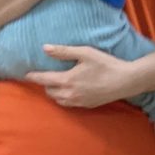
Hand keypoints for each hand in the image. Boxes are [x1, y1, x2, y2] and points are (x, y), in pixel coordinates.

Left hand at [25, 44, 139, 107]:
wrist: (127, 81)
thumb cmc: (107, 64)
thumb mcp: (85, 53)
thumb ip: (64, 51)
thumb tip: (45, 48)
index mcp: (67, 80)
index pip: (43, 79)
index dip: (33, 76)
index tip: (26, 74)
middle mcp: (70, 93)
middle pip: (49, 91)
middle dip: (45, 84)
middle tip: (46, 76)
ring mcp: (79, 102)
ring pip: (58, 100)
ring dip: (54, 93)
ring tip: (56, 85)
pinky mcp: (88, 105)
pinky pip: (69, 104)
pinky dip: (64, 98)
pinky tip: (70, 92)